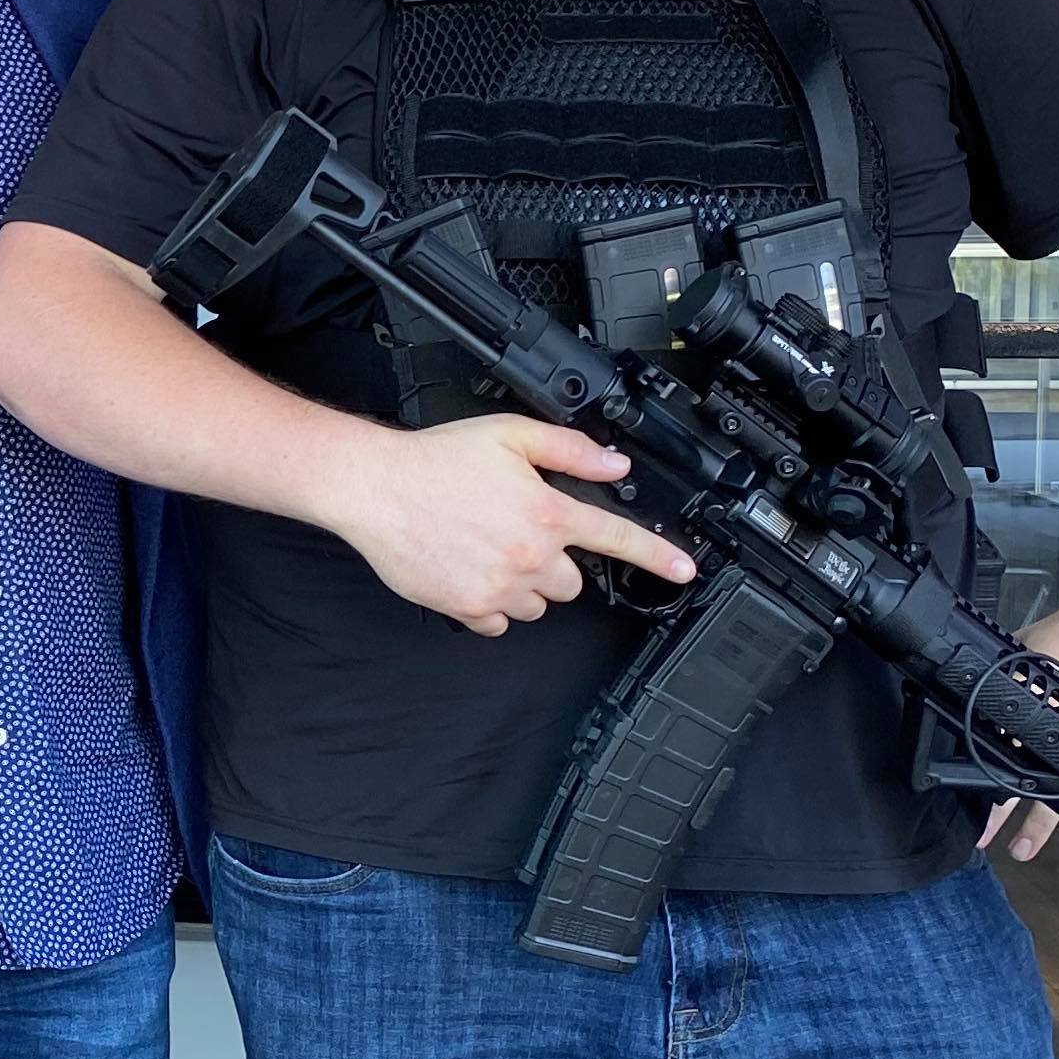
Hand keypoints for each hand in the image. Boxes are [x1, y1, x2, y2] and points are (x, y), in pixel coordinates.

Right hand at [325, 415, 695, 636]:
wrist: (375, 487)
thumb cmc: (436, 459)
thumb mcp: (509, 435)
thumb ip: (568, 449)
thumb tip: (614, 464)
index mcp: (547, 512)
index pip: (617, 538)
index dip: (658, 556)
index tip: (684, 571)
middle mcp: (530, 555)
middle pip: (571, 583)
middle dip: (552, 564)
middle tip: (517, 537)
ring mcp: (500, 586)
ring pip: (536, 604)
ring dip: (522, 585)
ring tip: (486, 552)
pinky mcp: (468, 608)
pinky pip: (498, 623)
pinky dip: (489, 605)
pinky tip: (468, 573)